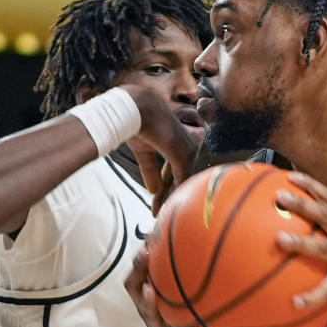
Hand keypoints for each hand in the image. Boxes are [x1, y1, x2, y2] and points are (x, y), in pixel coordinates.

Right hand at [121, 85, 199, 213]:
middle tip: (160, 215)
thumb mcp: (144, 152)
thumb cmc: (138, 124)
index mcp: (180, 145)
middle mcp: (189, 149)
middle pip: (181, 180)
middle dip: (170, 198)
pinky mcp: (184, 157)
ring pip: (182, 183)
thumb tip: (153, 190)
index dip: (168, 189)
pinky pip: (181, 182)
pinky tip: (164, 208)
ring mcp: (189, 152)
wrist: (137, 110)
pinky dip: (172, 196)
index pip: (177, 173)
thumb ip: (150, 170)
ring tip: (158, 216)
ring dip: (169, 201)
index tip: (160, 204)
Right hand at [125, 245, 205, 326]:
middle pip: (136, 292)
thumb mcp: (175, 289)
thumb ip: (176, 269)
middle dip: (140, 274)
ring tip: (151, 292)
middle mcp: (146, 308)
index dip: (139, 262)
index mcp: (146, 293)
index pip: (136, 276)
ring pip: (149, 315)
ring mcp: (155, 324)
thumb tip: (185, 237)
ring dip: (149, 303)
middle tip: (145, 257)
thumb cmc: (178, 308)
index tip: (146, 246)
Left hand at [275, 172, 326, 316]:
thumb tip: (299, 222)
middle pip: (325, 214)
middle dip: (302, 203)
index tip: (289, 175)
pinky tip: (293, 302)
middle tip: (279, 197)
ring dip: (301, 243)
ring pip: (324, 248)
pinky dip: (310, 297)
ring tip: (279, 240)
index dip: (310, 184)